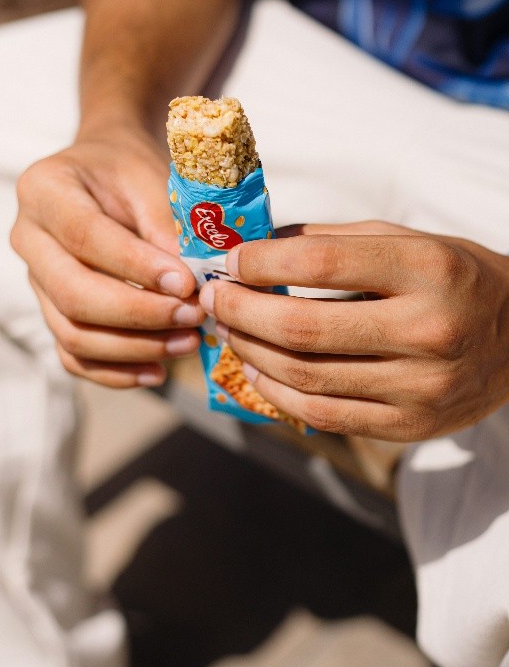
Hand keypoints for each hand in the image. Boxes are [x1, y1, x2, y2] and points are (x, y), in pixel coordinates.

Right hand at [11, 123, 204, 386]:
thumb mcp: (149, 176)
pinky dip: (116, 372)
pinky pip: (74, 356)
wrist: (103, 172)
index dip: (136, 266)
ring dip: (134, 348)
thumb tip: (189, 284)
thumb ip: (164, 224)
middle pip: (73, 294)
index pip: (86, 237)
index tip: (186, 283)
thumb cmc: (127, 170)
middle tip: (194, 316)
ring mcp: (35, 281)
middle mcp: (28, 239)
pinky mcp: (51, 312)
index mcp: (44, 190)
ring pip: (72, 334)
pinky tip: (159, 370)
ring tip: (188, 342)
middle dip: (139, 314)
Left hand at [199, 221, 508, 440]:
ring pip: (307, 377)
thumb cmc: (454, 278)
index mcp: (427, 268)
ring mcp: (422, 387)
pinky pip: (326, 415)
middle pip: (303, 327)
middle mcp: (428, 330)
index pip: (321, 264)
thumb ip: (334, 242)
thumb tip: (256, 248)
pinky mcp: (412, 426)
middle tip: (213, 299)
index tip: (232, 260)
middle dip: (241, 312)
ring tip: (229, 331)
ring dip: (252, 352)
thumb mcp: (407, 240)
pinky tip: (258, 370)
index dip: (262, 262)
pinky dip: (279, 393)